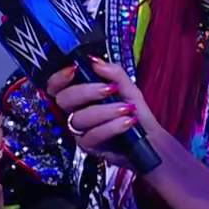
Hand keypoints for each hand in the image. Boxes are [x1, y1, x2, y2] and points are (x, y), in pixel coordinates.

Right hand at [44, 59, 164, 170]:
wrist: (150, 138)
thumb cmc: (134, 111)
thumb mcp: (128, 87)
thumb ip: (113, 73)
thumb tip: (95, 61)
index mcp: (80, 95)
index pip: (57, 85)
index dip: (59, 77)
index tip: (74, 69)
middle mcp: (75, 111)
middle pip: (63, 100)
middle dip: (86, 91)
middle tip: (110, 89)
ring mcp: (80, 130)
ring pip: (78, 119)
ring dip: (104, 111)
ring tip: (127, 108)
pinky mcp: (89, 147)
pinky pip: (91, 136)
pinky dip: (111, 127)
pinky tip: (127, 121)